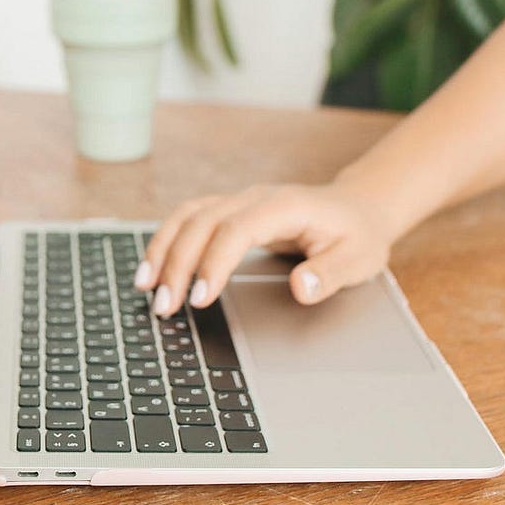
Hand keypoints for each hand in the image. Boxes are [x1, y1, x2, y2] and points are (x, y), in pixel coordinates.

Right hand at [134, 182, 397, 315]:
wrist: (358, 208)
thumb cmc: (357, 235)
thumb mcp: (359, 259)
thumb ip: (331, 275)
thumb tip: (302, 288)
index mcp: (285, 206)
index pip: (236, 229)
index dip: (214, 263)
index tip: (200, 298)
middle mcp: (255, 198)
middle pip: (202, 222)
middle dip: (178, 264)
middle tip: (165, 306)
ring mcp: (239, 201)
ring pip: (187, 216)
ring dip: (163, 250)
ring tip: (145, 287)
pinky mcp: (229, 211)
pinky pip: (188, 219)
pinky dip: (167, 241)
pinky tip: (153, 268)